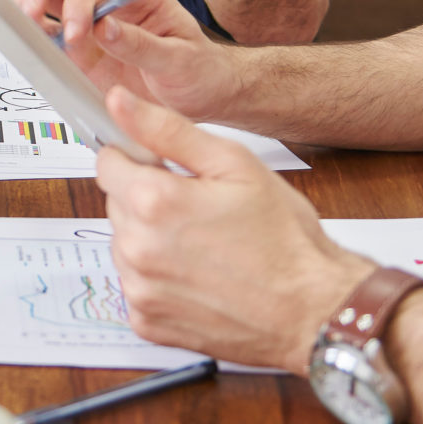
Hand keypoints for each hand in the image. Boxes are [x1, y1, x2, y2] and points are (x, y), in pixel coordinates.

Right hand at [21, 0, 244, 118]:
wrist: (201, 94)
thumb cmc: (198, 69)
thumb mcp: (180, 59)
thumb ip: (142, 44)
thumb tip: (104, 27)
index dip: (79, 2)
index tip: (76, 34)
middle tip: (28, 15)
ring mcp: (88, 21)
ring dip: (26, 7)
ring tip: (22, 32)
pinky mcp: (77, 48)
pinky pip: (44, 33)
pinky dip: (29, 36)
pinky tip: (28, 48)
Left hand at [94, 87, 371, 371]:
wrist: (314, 311)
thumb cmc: (285, 240)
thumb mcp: (234, 165)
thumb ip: (166, 129)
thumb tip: (118, 101)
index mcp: (153, 201)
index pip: (108, 163)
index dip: (140, 160)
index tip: (168, 170)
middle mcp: (137, 248)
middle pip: (117, 205)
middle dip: (149, 201)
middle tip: (201, 211)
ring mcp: (139, 289)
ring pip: (125, 245)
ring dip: (152, 240)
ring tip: (205, 246)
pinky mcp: (147, 322)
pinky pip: (136, 285)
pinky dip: (159, 279)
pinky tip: (198, 277)